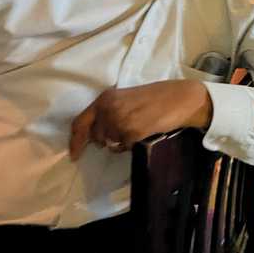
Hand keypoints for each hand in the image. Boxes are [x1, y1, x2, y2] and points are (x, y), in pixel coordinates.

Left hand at [69, 80, 212, 160]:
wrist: (179, 98)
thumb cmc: (156, 97)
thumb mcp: (127, 99)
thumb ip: (110, 111)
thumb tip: (96, 134)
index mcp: (105, 98)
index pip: (80, 122)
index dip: (75, 141)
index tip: (74, 155)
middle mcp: (109, 108)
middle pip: (96, 136)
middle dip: (106, 140)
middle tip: (123, 133)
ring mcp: (119, 120)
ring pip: (110, 143)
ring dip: (119, 142)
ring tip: (136, 130)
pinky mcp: (132, 131)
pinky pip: (123, 147)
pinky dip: (130, 144)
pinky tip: (142, 133)